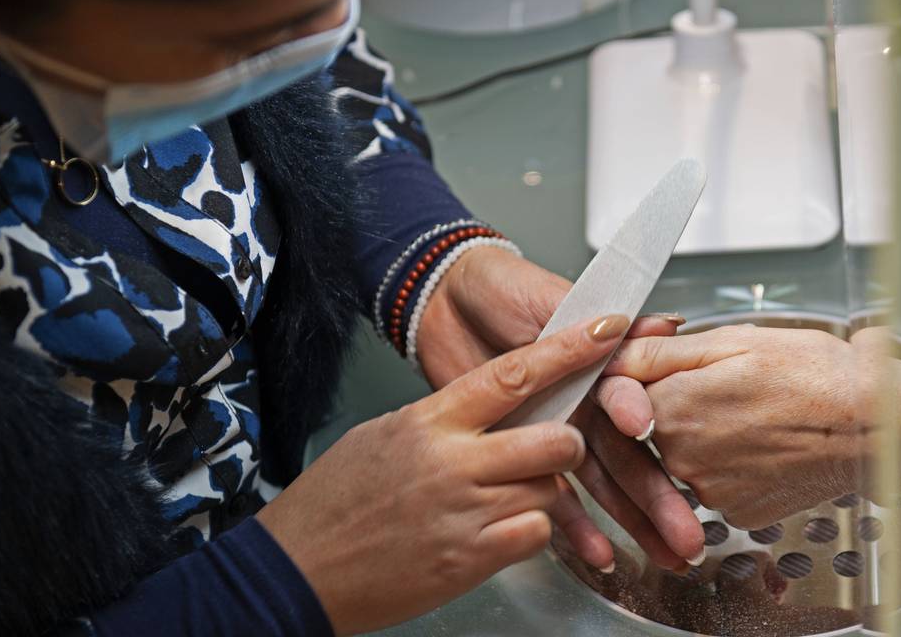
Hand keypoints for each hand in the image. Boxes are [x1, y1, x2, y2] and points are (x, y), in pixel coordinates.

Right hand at [256, 315, 628, 635]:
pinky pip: (535, 535)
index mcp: (430, 420)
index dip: (568, 351)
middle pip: (553, 437)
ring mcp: (463, 512)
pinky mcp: (469, 559)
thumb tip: (486, 410)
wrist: (295, 569)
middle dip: (568, 445)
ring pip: (550, 489)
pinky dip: (532, 533)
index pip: (514, 374)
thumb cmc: (333, 503)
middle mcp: (452, 462)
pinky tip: (501, 532)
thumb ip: (440, 421)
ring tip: (511, 499)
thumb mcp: (383, 436)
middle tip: (556, 452)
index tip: (605, 331)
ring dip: (545, 493)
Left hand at [416, 247, 704, 570]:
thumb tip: (664, 324)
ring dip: (634, 521)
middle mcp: (587, 404)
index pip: (630, 396)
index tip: (642, 427)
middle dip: (662, 495)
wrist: (445, 302)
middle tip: (689, 532)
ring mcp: (559, 432)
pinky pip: (554, 498)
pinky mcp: (526, 457)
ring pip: (603, 483)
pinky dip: (577, 529)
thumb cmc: (503, 290)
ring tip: (666, 553)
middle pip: (632, 454)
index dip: (642, 413)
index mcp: (601, 366)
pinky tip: (602, 555)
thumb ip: (601, 322)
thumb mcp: (552, 297)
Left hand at [603, 326, 900, 528]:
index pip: (617, 397)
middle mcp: (681, 458)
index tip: (661, 371)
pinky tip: (762, 443)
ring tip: (752, 414)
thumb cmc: (813, 375)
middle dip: (673, 408)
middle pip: (648, 431)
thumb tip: (611, 354)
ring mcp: (709, 492)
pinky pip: (714, 485)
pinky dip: (729, 466)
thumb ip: (659, 352)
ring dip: (702, 438)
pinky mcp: (736, 513)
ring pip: (681, 459)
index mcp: (672, 408)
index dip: (636, 380)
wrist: (872, 426)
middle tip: (725, 388)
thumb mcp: (731, 341)